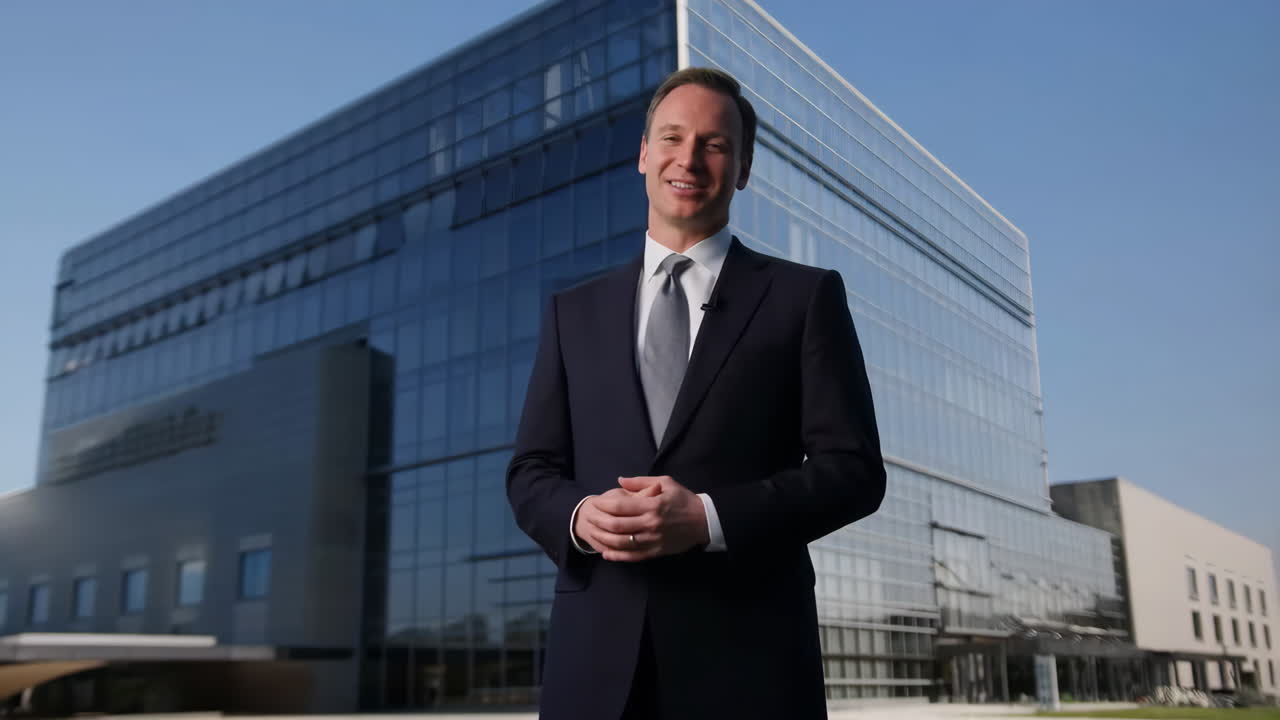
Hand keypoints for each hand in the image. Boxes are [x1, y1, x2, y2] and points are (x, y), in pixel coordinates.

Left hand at [576, 476, 708, 561]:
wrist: (704, 521)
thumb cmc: (684, 499)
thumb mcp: (666, 482)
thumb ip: (641, 481)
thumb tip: (620, 480)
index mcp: (652, 505)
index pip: (620, 506)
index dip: (603, 505)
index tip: (595, 502)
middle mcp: (650, 523)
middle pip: (617, 525)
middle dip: (599, 521)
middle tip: (589, 517)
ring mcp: (653, 539)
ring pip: (622, 542)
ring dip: (604, 539)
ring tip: (593, 534)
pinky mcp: (657, 551)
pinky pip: (633, 556)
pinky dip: (617, 556)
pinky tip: (606, 553)